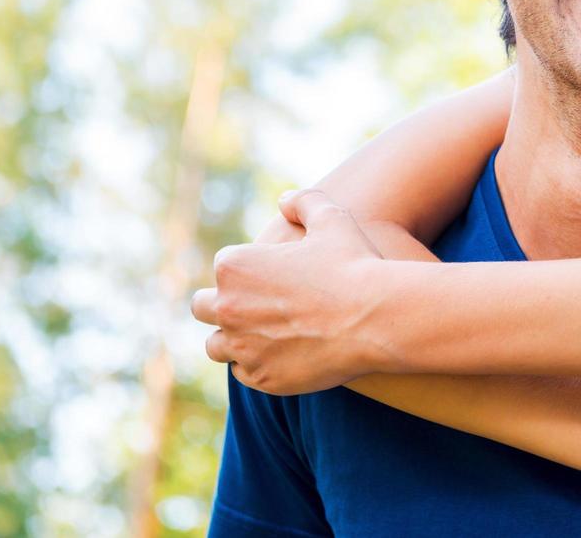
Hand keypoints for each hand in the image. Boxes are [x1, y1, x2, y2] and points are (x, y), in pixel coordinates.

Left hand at [191, 190, 390, 394]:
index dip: (247, 269)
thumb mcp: (333, 220)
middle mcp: (228, 309)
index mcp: (236, 267)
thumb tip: (285, 201)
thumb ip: (304, 202)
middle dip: (223, 304)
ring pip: (216, 346)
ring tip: (263, 333)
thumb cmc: (355, 265)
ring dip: (234, 338)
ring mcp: (243, 348)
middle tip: (253, 305)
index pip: (223, 267)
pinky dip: (257, 365)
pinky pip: (244, 373)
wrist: (378, 317)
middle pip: (202, 308)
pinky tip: (281, 354)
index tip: (270, 274)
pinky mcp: (262, 378)